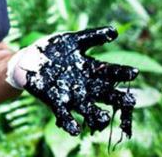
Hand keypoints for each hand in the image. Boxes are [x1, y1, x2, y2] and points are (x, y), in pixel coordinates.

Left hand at [7, 26, 137, 136]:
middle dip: (118, 98)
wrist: (27, 62)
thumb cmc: (53, 51)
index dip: (122, 73)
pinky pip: (65, 115)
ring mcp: (72, 96)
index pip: (112, 73)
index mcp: (91, 70)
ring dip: (98, 115)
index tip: (134, 72)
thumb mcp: (73, 40)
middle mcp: (86, 86)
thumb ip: (92, 36)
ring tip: (104, 117)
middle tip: (129, 100)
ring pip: (89, 109)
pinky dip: (70, 123)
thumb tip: (115, 32)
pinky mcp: (55, 102)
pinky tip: (74, 129)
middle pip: (106, 95)